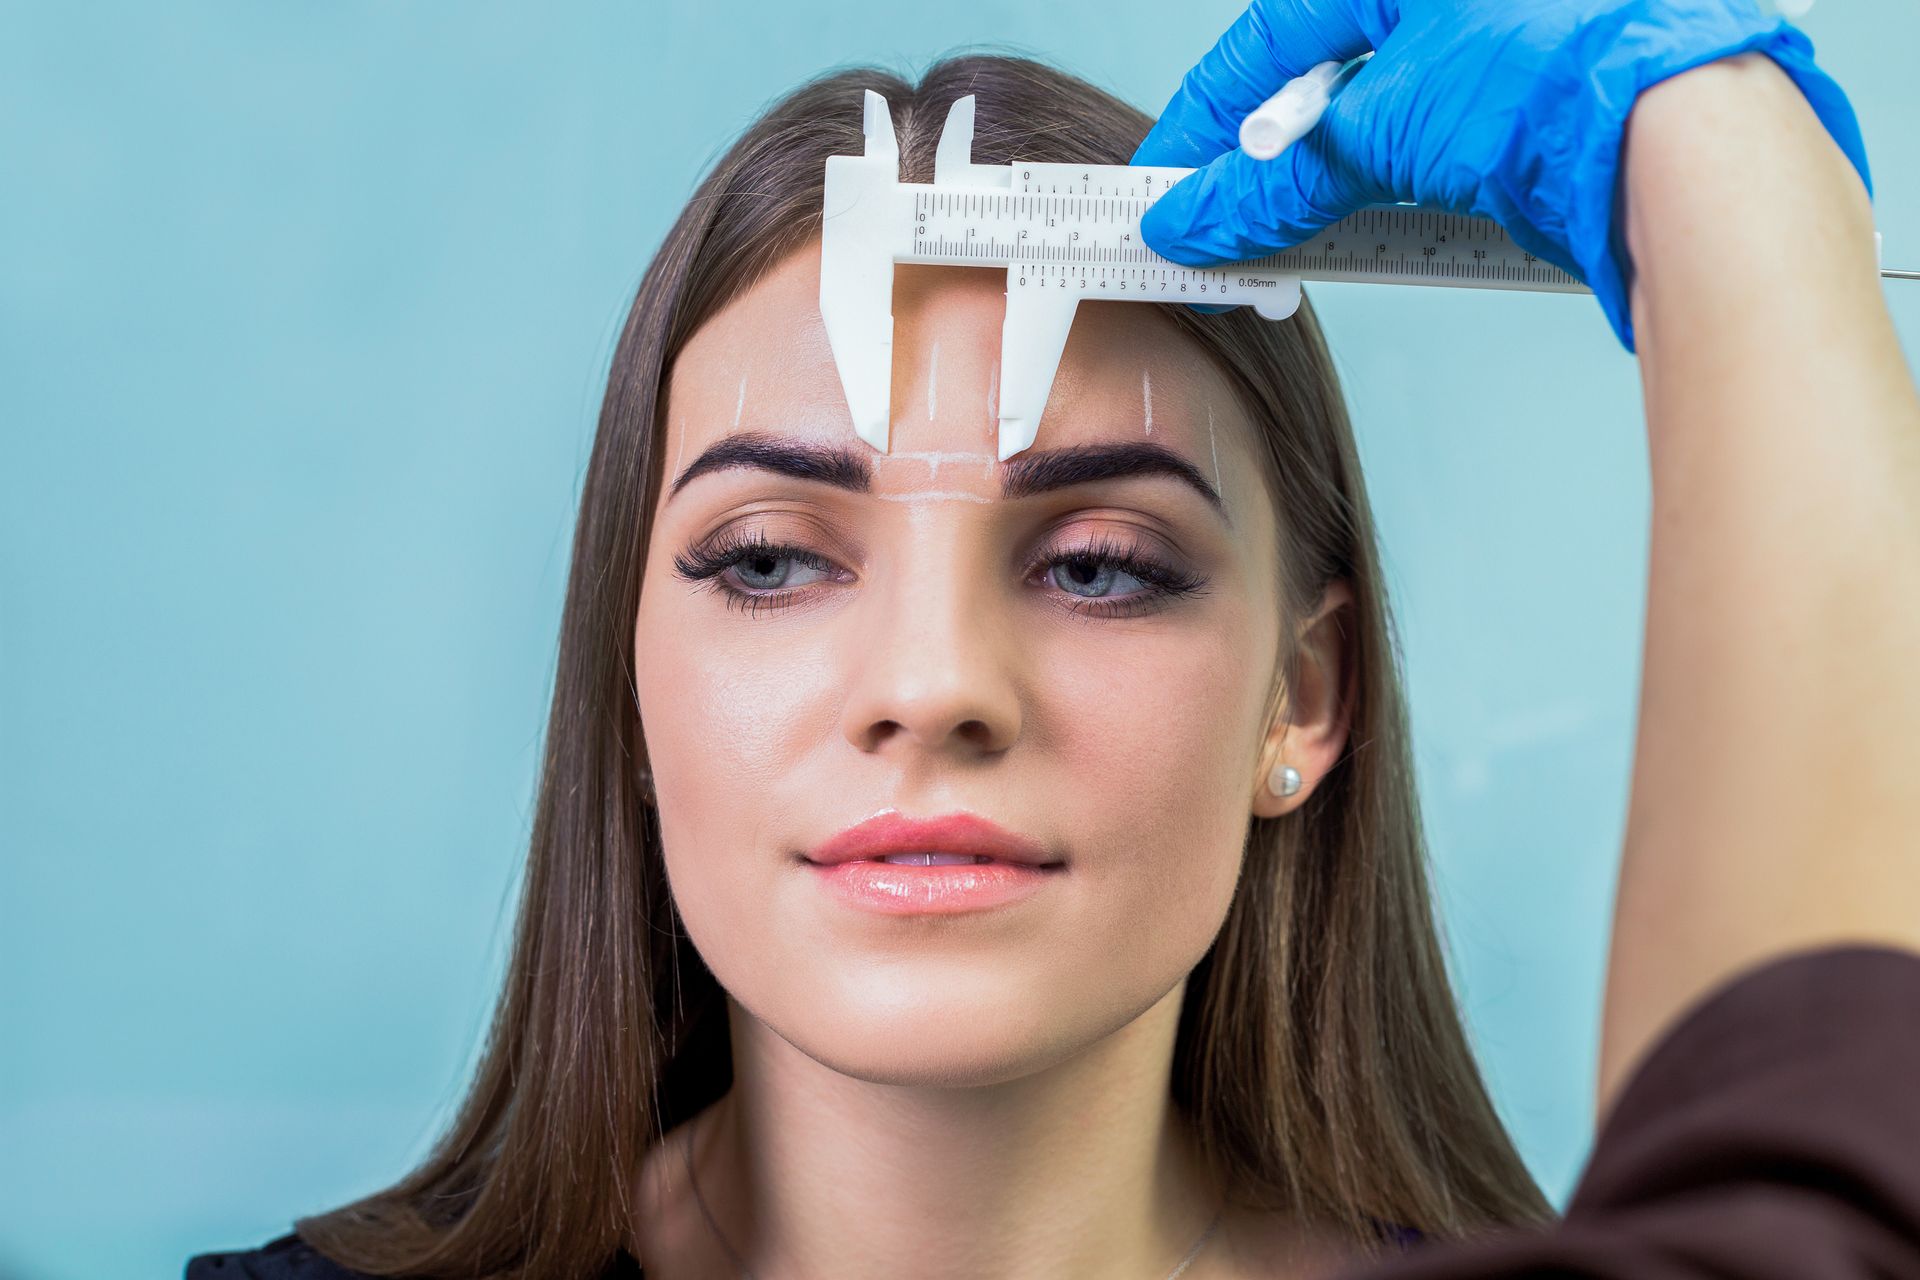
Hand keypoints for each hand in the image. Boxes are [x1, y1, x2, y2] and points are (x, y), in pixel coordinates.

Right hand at [1131, 0, 1872, 351]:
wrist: (1693, 135)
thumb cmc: (1562, 75)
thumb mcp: (1385, 130)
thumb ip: (1274, 185)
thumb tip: (1197, 219)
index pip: (1271, 37)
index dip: (1208, 117)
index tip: (1169, 180)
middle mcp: (1453, 0)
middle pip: (1323, 83)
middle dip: (1266, 163)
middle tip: (1218, 225)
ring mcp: (1500, 46)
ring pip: (1379, 123)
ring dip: (1330, 189)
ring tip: (1290, 244)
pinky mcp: (1536, 110)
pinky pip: (1435, 151)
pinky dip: (1394, 198)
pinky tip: (1371, 237)